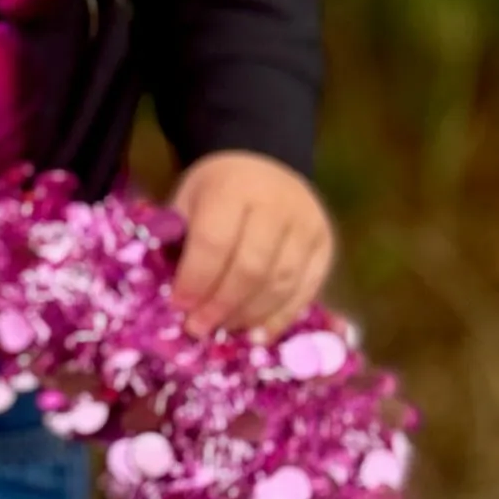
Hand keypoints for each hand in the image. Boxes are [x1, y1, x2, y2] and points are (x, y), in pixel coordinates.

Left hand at [169, 151, 334, 340]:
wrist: (263, 164)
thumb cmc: (216, 190)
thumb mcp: (187, 200)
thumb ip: (177, 240)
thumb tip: (172, 297)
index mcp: (234, 187)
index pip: (214, 243)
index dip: (196, 280)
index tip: (179, 306)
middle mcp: (277, 204)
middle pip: (250, 268)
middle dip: (221, 304)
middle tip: (199, 327)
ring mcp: (308, 225)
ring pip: (280, 283)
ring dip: (249, 315)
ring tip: (224, 330)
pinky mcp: (326, 246)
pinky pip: (306, 290)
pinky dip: (281, 318)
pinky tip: (258, 334)